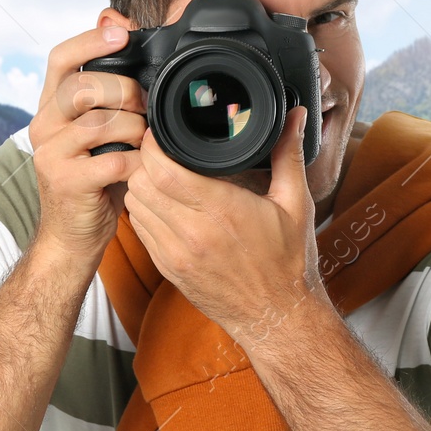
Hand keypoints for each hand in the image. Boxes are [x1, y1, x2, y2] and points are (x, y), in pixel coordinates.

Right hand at [28, 24, 148, 269]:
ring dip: (136, 131)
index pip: (60, 58)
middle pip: (86, 86)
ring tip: (143, 143)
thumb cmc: (92, 179)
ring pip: (103, 122)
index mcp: (49, 107)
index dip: (91, 41)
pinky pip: (114, 159)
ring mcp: (50, 154)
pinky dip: (137, 163)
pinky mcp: (66, 181)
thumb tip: (118, 29)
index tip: (122, 34)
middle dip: (127, 93)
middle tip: (145, 110)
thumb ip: (105, 92)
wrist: (71, 237)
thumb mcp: (95, 131)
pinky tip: (141, 168)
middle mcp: (42, 125)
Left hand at [123, 104, 332, 348]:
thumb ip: (289, 154)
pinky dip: (143, 210)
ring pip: (135, 205)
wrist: (276, 316)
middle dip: (143, 161)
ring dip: (140, 185)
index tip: (159, 132)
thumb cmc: (289, 261)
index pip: (163, 169)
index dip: (153, 145)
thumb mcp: (296, 204)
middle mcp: (191, 233)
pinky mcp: (166, 268)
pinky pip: (140, 229)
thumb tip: (296, 114)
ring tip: (157, 172)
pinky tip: (159, 201)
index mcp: (221, 211)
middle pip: (141, 183)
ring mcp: (174, 254)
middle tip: (157, 150)